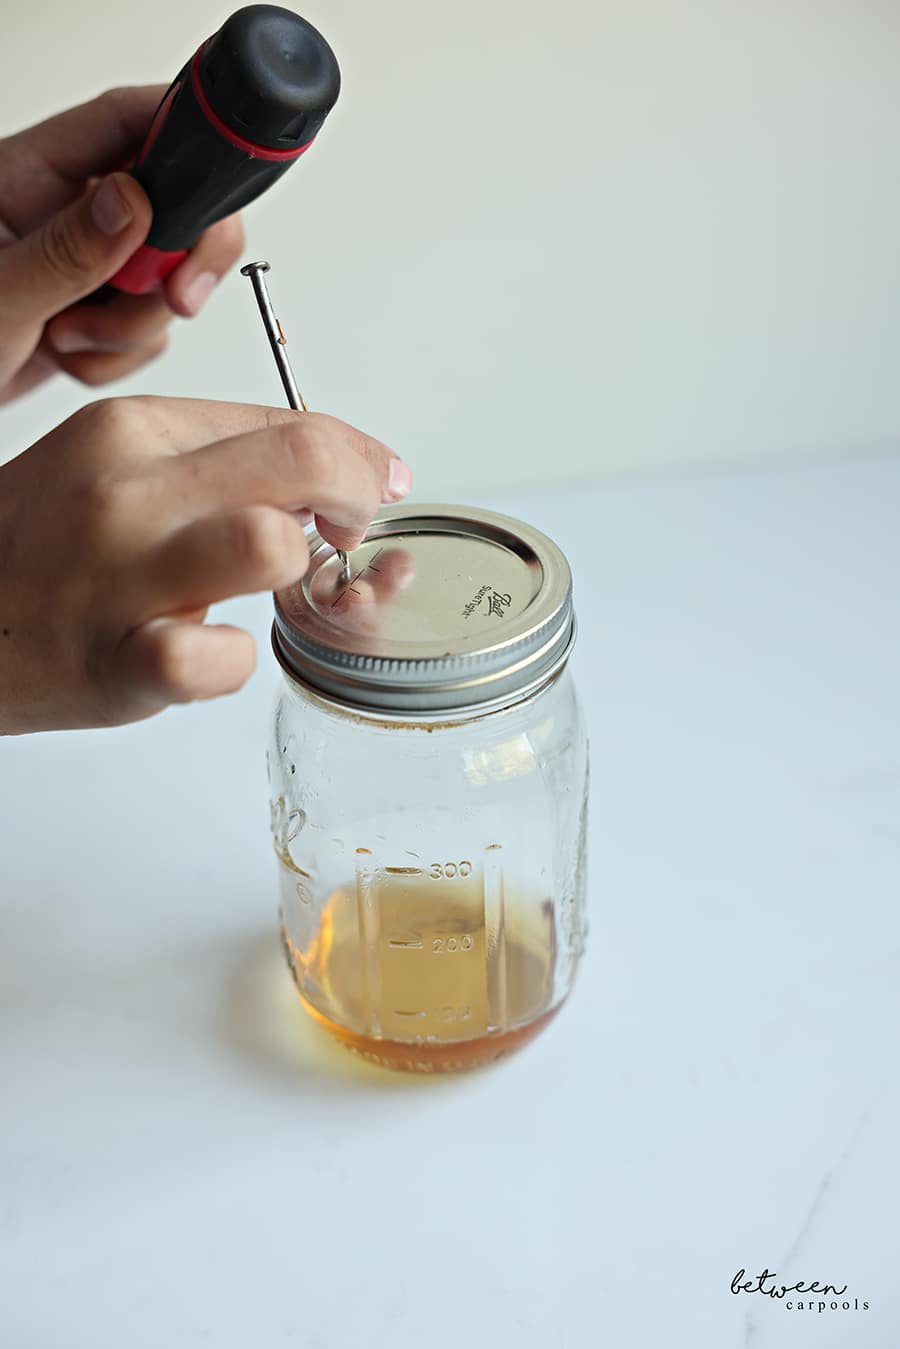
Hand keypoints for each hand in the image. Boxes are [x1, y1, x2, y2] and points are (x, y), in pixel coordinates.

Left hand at [0, 88, 243, 403]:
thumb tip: (133, 202)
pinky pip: (150, 328)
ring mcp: (84, 261)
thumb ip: (68, 249)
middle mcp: (64, 209)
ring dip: (134, 326)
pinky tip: (69, 358)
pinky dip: (120, 356)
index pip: (125, 121)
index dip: (181, 139)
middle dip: (181, 260)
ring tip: (67, 339)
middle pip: (170, 203)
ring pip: (165, 277)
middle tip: (175, 297)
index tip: (209, 195)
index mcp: (29, 174)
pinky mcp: (95, 308)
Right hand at [0, 396, 412, 732]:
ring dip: (297, 568)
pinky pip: (213, 661)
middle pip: (302, 460)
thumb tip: (331, 464)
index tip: (372, 484)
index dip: (356, 457)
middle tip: (352, 527)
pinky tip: (213, 654)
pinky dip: (232, 662)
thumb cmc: (41, 545)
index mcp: (133, 429)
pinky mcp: (117, 664)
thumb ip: (217, 453)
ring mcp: (121, 577)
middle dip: (358, 493)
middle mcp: (128, 491)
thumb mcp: (113, 461)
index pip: (290, 421)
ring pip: (267, 544)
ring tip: (278, 587)